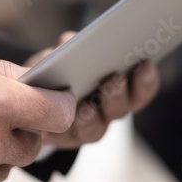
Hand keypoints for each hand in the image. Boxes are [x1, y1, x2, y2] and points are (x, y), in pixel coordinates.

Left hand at [27, 33, 160, 149]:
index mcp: (120, 88)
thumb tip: (71, 43)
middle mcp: (108, 110)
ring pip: (96, 128)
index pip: (142, 88)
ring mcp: (87, 127)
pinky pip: (66, 137)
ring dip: (92, 117)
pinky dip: (63, 128)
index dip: (146, 79)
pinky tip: (58, 118)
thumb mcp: (66, 50)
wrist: (35, 93)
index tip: (145, 65)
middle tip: (114, 81)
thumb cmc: (60, 66)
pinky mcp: (62, 138)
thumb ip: (71, 45)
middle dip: (118, 95)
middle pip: (121, 109)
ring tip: (86, 106)